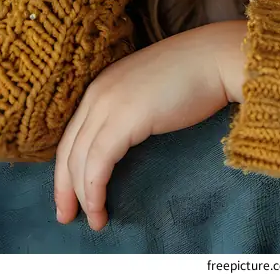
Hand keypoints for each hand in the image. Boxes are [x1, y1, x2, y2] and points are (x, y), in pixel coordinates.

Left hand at [54, 21, 246, 230]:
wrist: (216, 58)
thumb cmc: (195, 73)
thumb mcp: (150, 90)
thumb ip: (133, 109)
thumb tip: (128, 140)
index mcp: (103, 84)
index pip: (73, 132)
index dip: (66, 167)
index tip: (68, 194)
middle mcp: (98, 92)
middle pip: (68, 147)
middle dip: (64, 186)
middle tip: (66, 216)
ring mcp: (109, 103)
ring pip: (80, 159)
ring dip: (82, 195)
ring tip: (94, 221)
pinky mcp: (124, 119)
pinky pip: (97, 163)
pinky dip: (94, 190)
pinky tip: (100, 209)